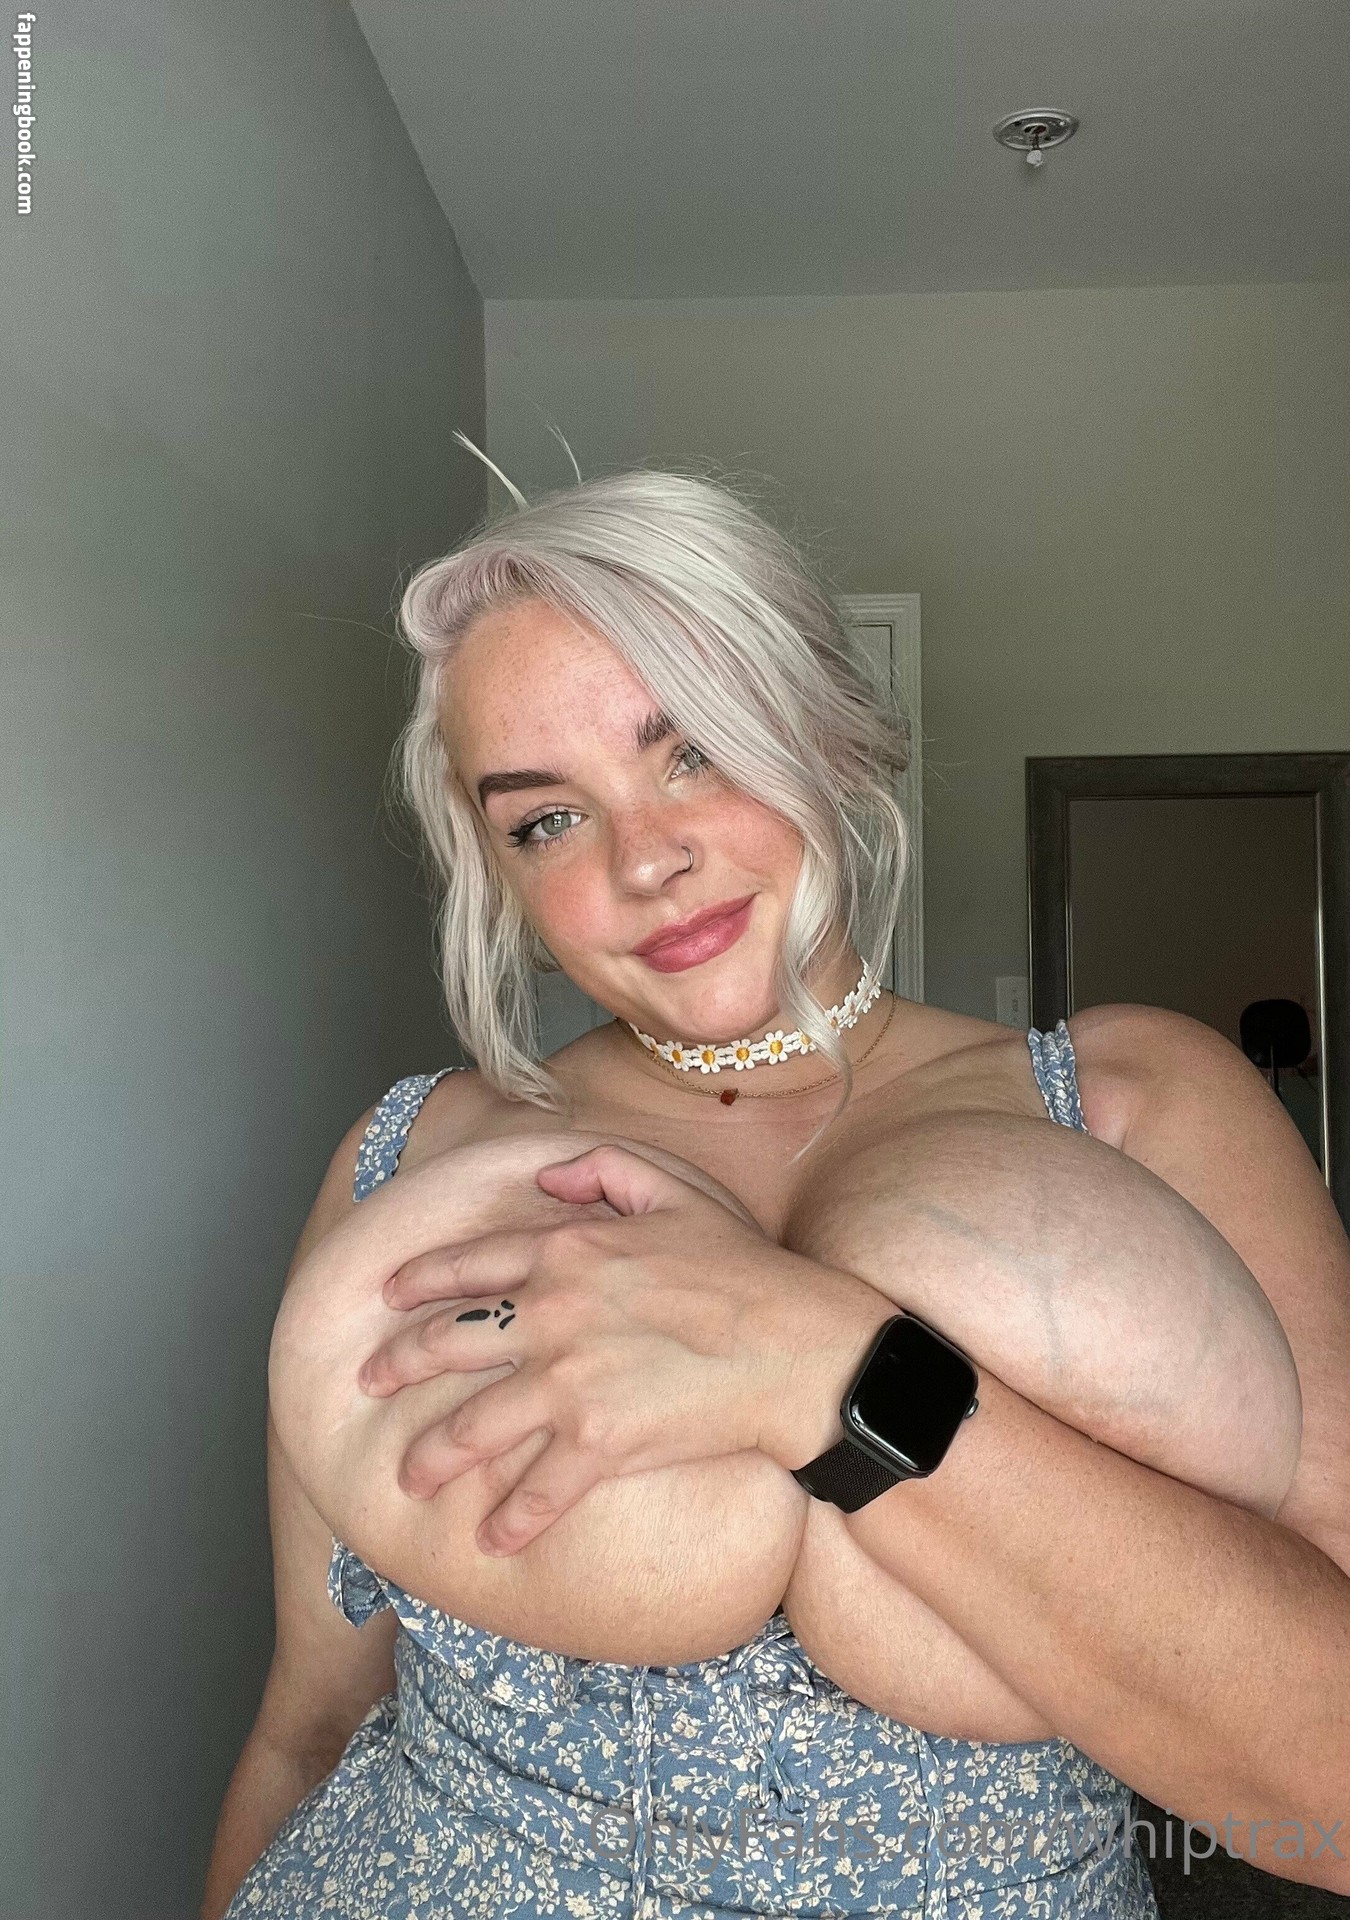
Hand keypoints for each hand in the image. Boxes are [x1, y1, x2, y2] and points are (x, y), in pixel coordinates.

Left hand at [358, 1143, 889, 1555]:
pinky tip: (492, 1536)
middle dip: (398, 1363)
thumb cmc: (745, 1267)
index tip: (387, 1296)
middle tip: (369, 1378)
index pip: (470, 1264)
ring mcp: (570, 1381)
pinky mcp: (598, 1442)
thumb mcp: (675, 1191)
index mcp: (567, 1249)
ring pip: (474, 1424)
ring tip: (408, 1472)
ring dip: (434, 1453)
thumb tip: (549, 1173)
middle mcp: (553, 1313)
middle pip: (450, 1342)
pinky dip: (512, 1518)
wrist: (795, 1347)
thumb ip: (604, 1168)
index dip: (420, 1280)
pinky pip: (538, 1488)